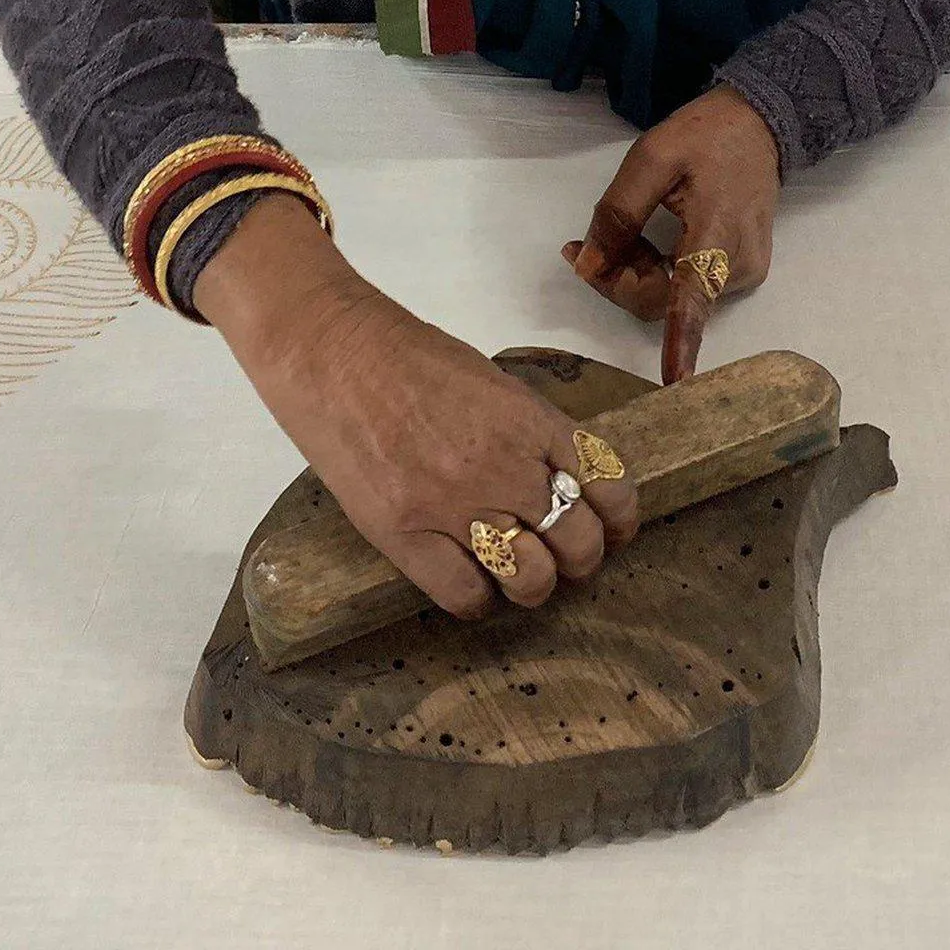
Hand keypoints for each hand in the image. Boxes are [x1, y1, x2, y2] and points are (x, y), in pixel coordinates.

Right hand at [200, 195, 640, 618]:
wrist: (330, 349)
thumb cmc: (407, 356)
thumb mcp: (491, 382)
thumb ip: (529, 433)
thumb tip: (558, 484)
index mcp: (530, 421)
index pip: (609, 487)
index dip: (619, 522)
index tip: (610, 532)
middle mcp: (504, 465)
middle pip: (579, 543)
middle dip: (580, 561)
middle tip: (560, 559)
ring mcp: (454, 503)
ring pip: (532, 579)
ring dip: (533, 587)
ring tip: (517, 577)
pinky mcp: (404, 533)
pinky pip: (466, 595)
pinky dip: (478, 601)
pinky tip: (469, 583)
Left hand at [562, 87, 780, 379]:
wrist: (761, 125)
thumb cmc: (705, 137)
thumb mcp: (651, 158)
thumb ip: (618, 214)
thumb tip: (590, 266)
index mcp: (715, 232)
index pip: (692, 298)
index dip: (679, 342)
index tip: (673, 382)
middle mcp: (737, 264)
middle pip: (662, 300)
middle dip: (617, 279)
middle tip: (586, 243)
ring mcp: (745, 271)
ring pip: (672, 297)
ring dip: (636, 272)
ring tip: (626, 230)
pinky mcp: (745, 271)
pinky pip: (688, 288)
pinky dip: (659, 270)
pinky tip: (654, 238)